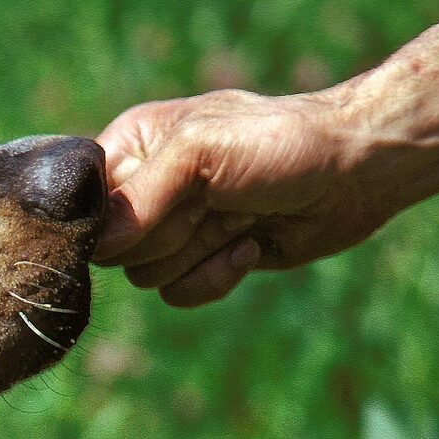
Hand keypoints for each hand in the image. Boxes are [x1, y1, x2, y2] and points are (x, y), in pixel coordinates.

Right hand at [93, 89, 398, 306]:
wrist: (356, 172)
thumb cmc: (280, 144)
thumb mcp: (201, 152)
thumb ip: (142, 195)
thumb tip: (100, 246)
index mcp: (132, 146)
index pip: (81, 201)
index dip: (109, 218)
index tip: (154, 209)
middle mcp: (145, 188)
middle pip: (112, 249)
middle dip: (165, 237)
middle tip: (212, 206)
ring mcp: (173, 227)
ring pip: (144, 277)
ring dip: (197, 256)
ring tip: (238, 220)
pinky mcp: (201, 260)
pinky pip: (177, 294)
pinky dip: (215, 277)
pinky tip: (249, 245)